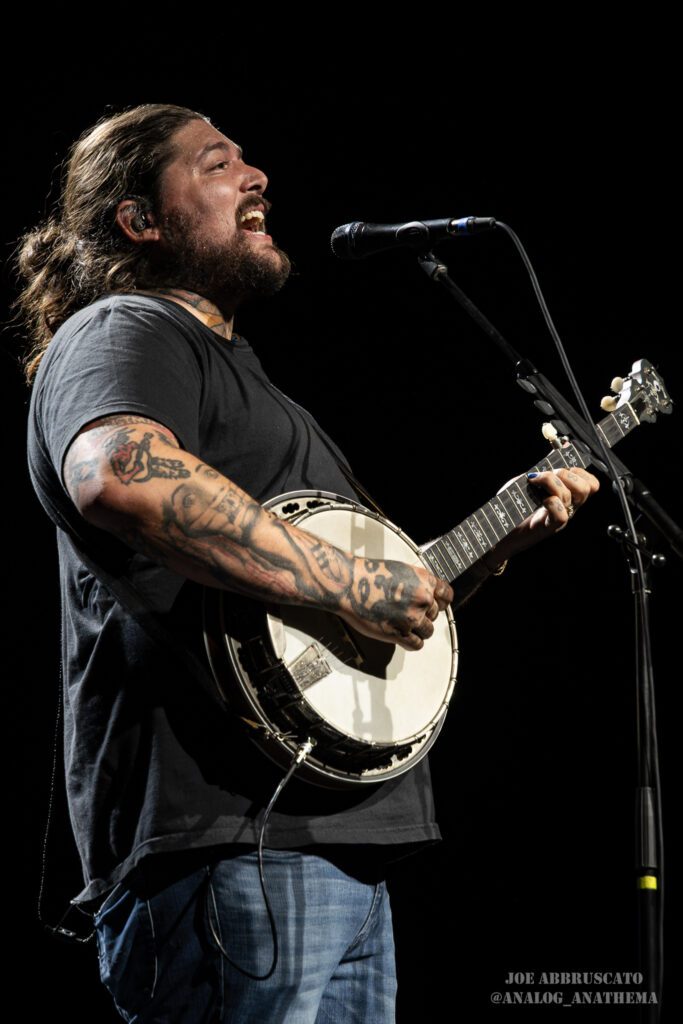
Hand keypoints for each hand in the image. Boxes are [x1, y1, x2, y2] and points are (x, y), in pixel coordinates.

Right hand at [337, 557, 453, 651]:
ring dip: (418, 630)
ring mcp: (412, 617)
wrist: (350, 584)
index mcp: (424, 581)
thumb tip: (423, 593)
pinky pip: (416, 644)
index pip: (447, 595)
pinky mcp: (400, 633)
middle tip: (409, 614)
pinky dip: (412, 643)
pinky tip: (403, 638)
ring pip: (428, 632)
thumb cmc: (368, 574)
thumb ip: (416, 582)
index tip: (436, 605)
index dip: (440, 602)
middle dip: (423, 615)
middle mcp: (422, 599)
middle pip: (434, 615)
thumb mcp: (401, 569)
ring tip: (404, 626)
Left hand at [491, 467, 599, 562]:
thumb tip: (565, 445)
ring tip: (533, 483)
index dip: (580, 470)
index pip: (591, 483)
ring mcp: (560, 519)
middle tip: (543, 476)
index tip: (558, 465)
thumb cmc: (512, 504)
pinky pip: (561, 514)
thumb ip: (547, 466)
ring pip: (572, 496)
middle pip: (587, 488)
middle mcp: (568, 508)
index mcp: (567, 496)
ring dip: (551, 482)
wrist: (496, 529)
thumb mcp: (530, 480)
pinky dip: (551, 503)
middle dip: (566, 474)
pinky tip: (540, 501)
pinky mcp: (548, 528)